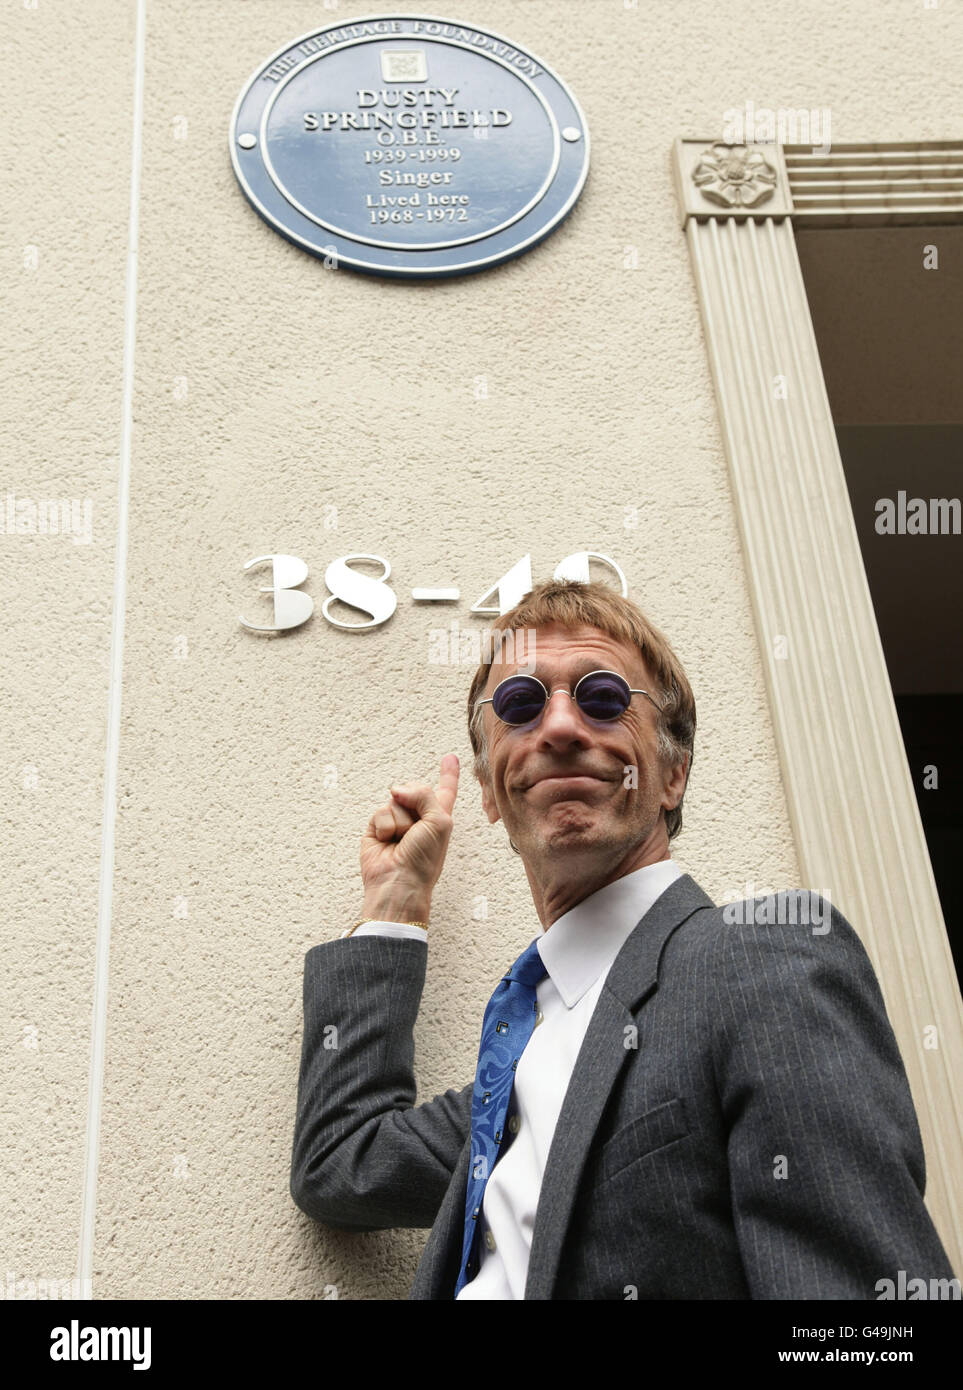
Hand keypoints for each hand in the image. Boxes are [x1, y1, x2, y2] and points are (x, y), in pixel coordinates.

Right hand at [359, 753, 459, 921]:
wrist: (398, 883)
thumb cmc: (424, 860)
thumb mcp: (439, 821)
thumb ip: (424, 794)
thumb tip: (395, 790)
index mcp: (440, 817)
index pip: (445, 789)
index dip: (448, 774)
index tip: (449, 758)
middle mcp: (419, 818)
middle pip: (415, 788)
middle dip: (415, 800)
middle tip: (416, 828)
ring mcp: (397, 822)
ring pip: (396, 799)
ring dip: (401, 820)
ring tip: (402, 841)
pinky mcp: (377, 828)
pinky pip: (380, 811)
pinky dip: (385, 826)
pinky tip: (387, 842)